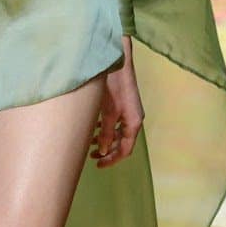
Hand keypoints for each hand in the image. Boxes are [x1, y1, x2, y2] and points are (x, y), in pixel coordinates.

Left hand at [89, 40, 143, 167]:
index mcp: (134, 123)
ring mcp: (129, 111)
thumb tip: (104, 150)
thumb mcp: (108, 112)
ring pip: (119, 132)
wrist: (117, 62)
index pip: (126, 150)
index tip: (98, 164)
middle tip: (92, 156)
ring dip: (106, 139)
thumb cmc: (113, 86)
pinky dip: (106, 128)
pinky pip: (117, 122)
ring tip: (91, 143)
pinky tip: (95, 127)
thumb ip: (106, 133)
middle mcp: (134, 119)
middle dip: (108, 151)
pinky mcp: (123, 103)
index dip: (112, 159)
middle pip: (123, 143)